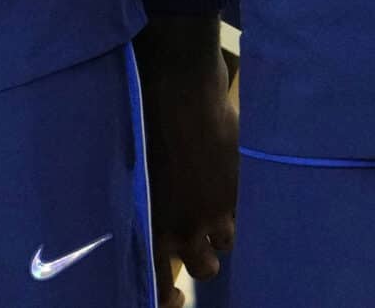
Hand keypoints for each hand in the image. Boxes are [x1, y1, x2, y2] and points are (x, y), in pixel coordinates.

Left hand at [135, 15, 238, 306]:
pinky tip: (228, 183)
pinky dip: (237, 207)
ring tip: (216, 207)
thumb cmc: (142, 118)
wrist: (177, 88)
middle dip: (202, 258)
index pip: (155, 281)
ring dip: (220, 233)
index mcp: (144, 223)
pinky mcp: (235, 195)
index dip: (165, 295)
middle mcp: (177, 229)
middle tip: (202, 240)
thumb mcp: (131, 170)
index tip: (175, 296)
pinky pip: (242, 217)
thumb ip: (144, 204)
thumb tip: (149, 218)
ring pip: (223, 247)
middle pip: (200, 270)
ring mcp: (210, 215)